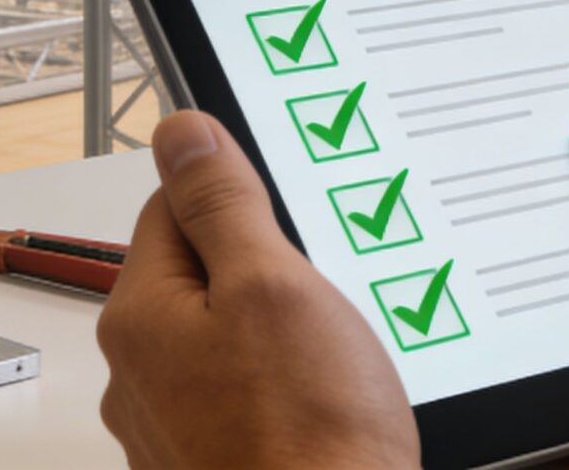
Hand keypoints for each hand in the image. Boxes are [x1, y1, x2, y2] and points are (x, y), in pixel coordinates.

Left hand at [97, 112, 568, 469]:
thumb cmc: (301, 444)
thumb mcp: (270, 286)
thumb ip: (224, 204)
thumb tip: (182, 133)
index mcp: (148, 318)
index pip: (178, 211)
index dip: (244, 189)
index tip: (298, 187)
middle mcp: (159, 381)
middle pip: (232, 286)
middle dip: (306, 274)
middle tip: (365, 274)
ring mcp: (204, 435)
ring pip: (281, 358)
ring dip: (347, 346)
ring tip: (405, 349)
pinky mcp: (255, 468)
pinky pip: (310, 418)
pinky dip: (363, 409)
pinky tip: (420, 407)